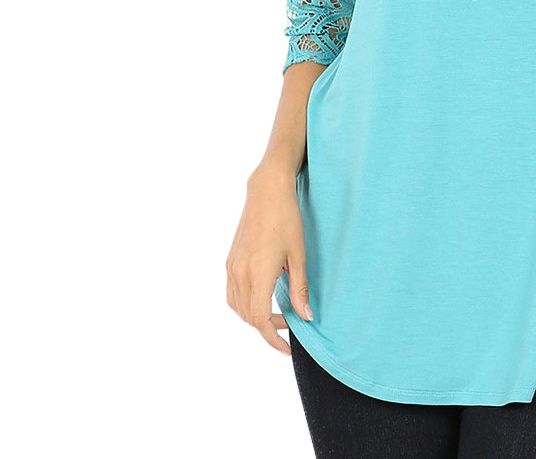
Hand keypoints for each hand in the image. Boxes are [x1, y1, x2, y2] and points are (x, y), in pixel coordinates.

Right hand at [226, 165, 312, 354]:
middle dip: (269, 327)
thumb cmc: (287, 218)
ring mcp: (231, 266)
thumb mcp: (299, 254)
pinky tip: (261, 298)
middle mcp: (239, 272)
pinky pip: (232, 293)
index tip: (288, 346)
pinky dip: (245, 303)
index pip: (260, 320)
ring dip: (255, 316)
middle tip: (291, 324)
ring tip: (277, 315)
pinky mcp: (230, 259)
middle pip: (248, 316)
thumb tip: (305, 316)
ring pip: (237, 307)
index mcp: (257, 273)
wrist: (267, 190)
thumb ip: (299, 288)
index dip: (273, 338)